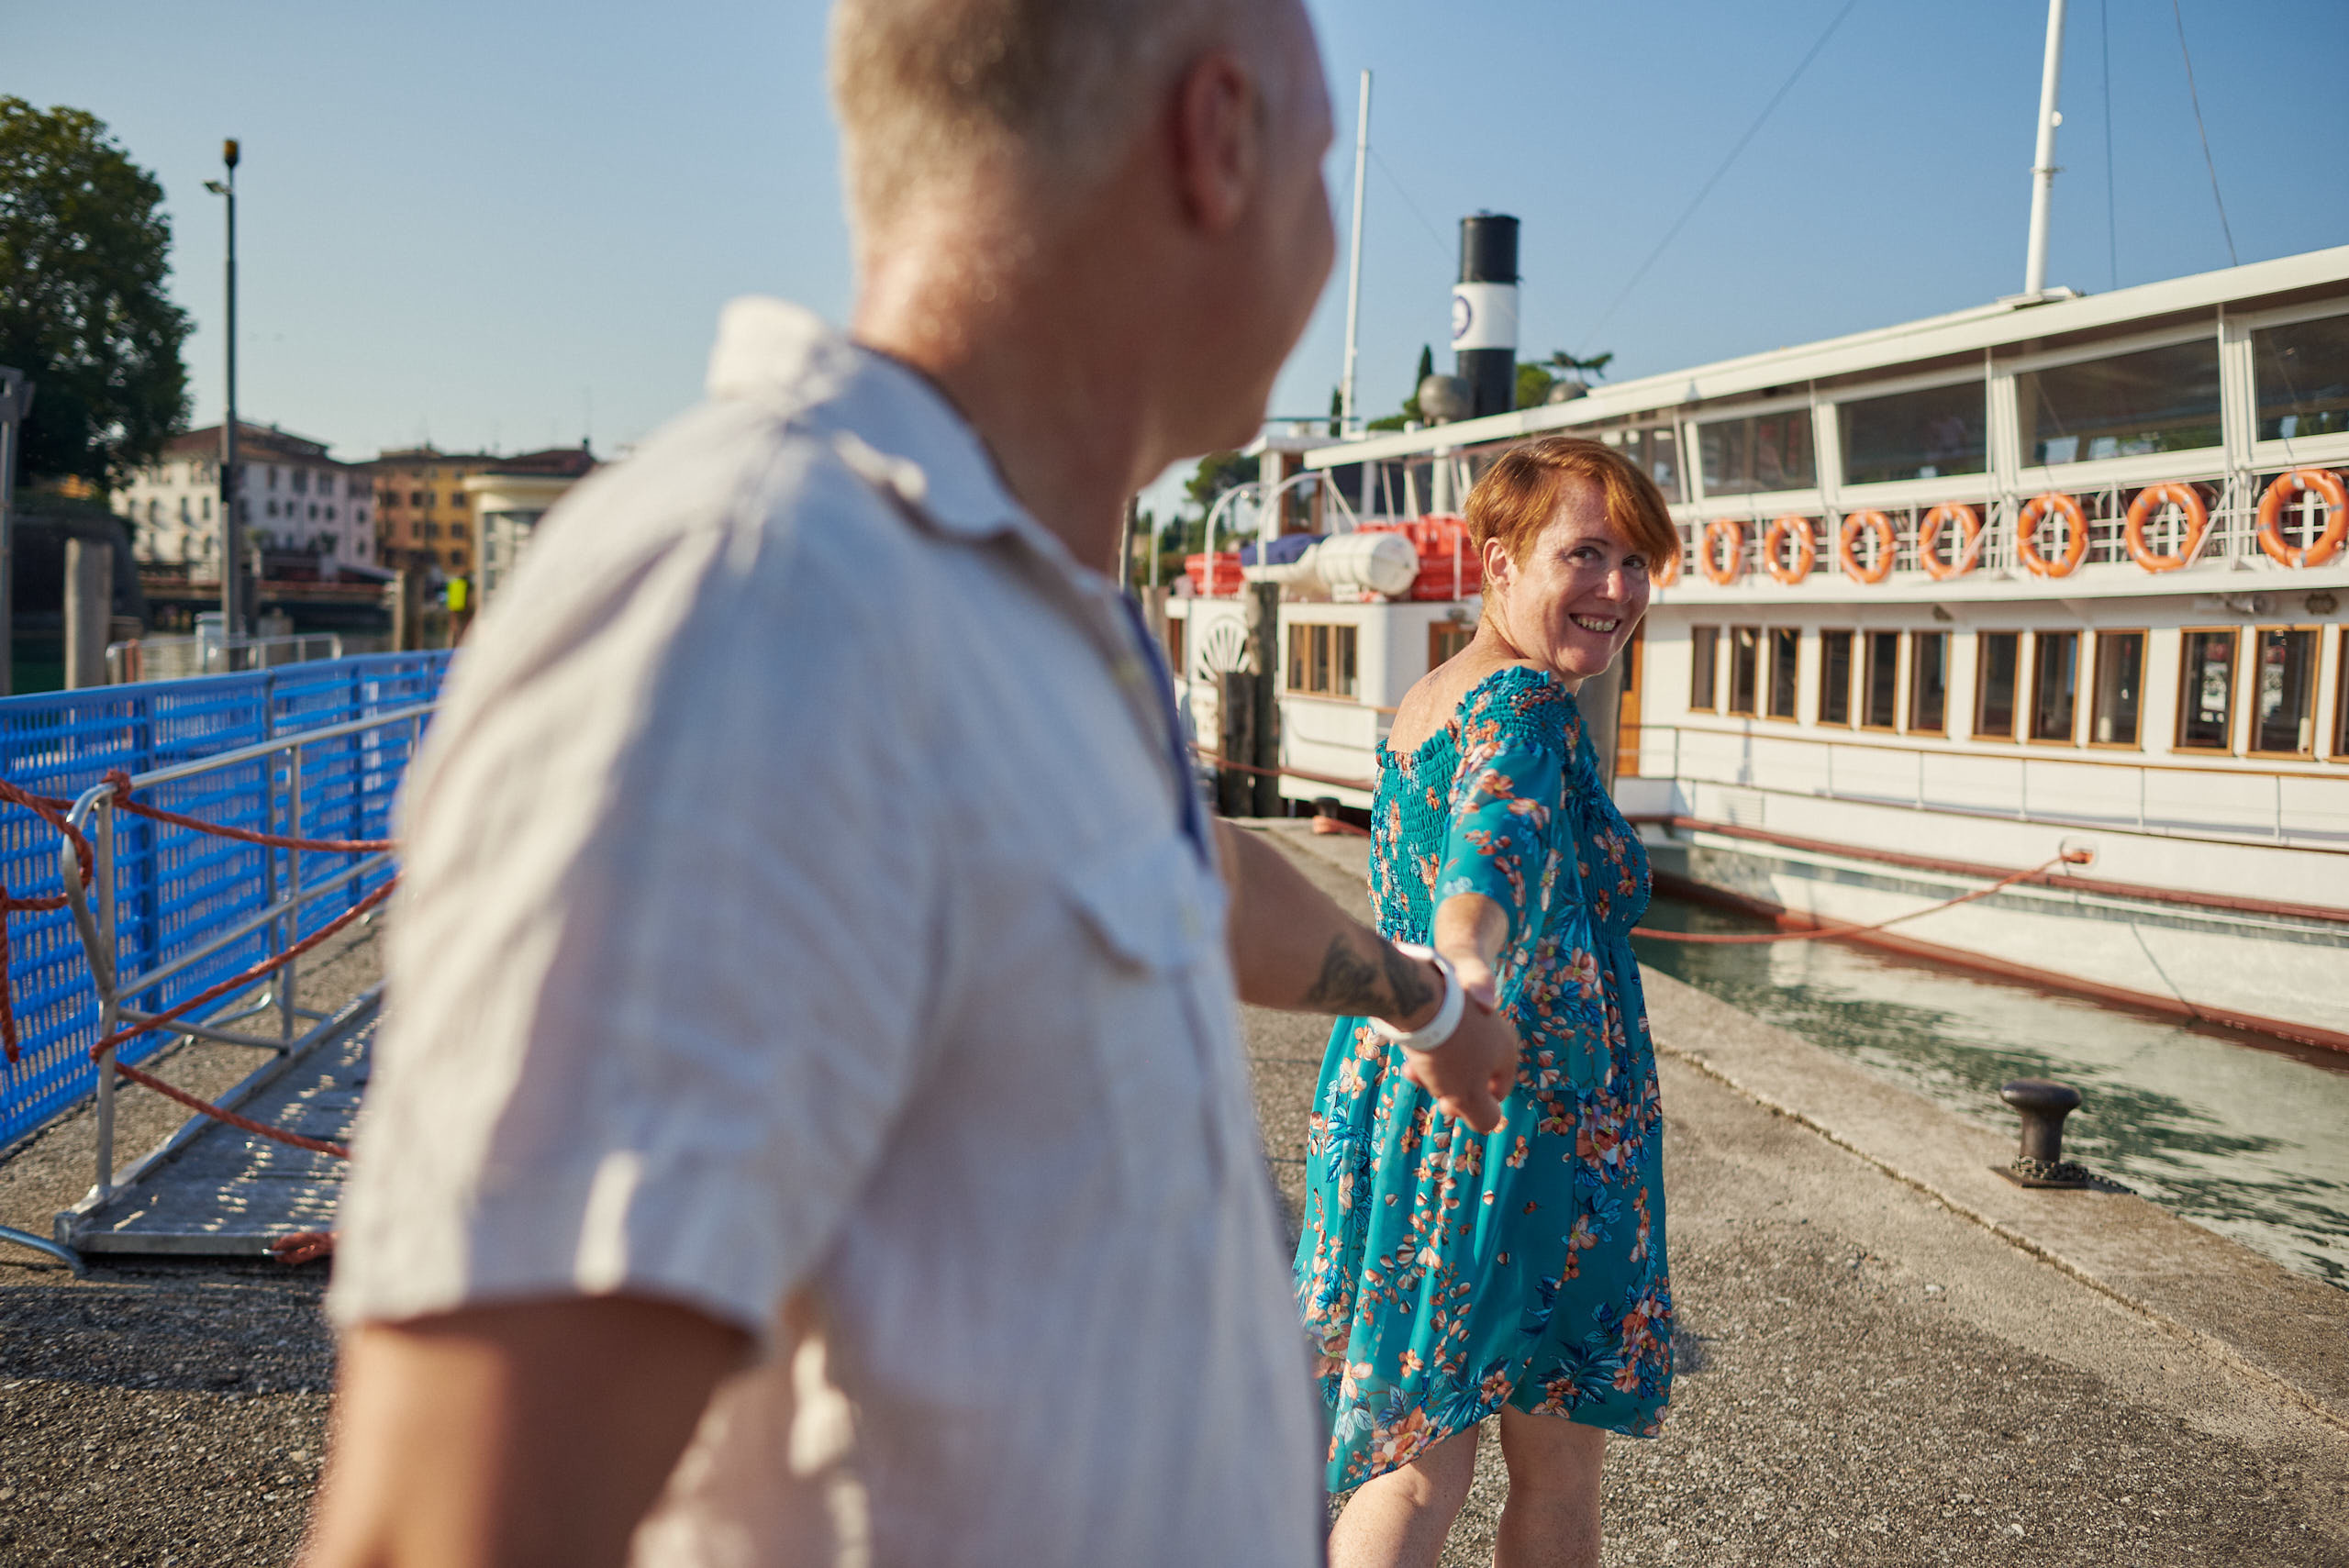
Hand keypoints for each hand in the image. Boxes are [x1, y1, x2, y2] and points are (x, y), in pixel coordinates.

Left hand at [1398, 953, 1516, 1132]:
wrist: (1418, 999)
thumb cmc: (1448, 1053)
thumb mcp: (1468, 1096)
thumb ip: (1484, 1116)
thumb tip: (1490, 1123)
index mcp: (1506, 1051)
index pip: (1498, 1090)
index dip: (1475, 1107)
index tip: (1450, 1107)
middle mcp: (1493, 1030)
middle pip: (1472, 1073)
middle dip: (1448, 1088)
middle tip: (1429, 1089)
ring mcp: (1470, 1015)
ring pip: (1452, 1056)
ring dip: (1432, 1072)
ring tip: (1411, 1073)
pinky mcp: (1446, 1006)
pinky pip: (1439, 1037)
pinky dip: (1426, 1050)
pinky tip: (1408, 1057)